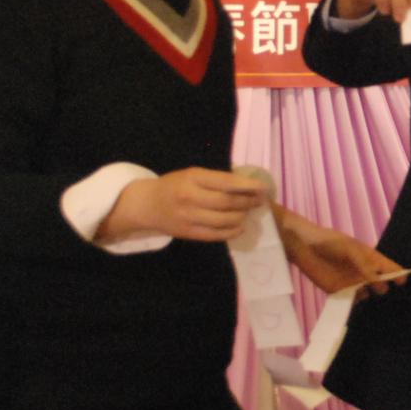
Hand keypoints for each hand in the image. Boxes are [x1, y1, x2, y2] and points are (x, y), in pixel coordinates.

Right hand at [101, 167, 262, 242]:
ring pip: (224, 220)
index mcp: (193, 178)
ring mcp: (188, 217)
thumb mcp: (192, 174)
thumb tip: (246, 185)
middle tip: (260, 201)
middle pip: (227, 202)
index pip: (226, 182)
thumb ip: (215, 179)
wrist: (147, 205)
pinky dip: (231, 232)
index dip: (248, 186)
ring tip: (249, 213)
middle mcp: (190, 197)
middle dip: (248, 202)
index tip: (263, 187)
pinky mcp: (188, 233)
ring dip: (241, 217)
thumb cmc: (174, 185)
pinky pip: (215, 235)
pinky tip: (239, 227)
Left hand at [271, 204, 402, 295]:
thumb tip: (379, 282)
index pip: (389, 267)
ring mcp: (352, 282)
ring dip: (372, 299)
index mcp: (370, 258)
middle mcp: (364, 272)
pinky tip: (358, 307)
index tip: (405, 284)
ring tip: (379, 307)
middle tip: (393, 300)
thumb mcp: (350, 249)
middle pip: (381, 283)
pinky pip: (352, 301)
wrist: (304, 247)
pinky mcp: (339, 292)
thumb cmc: (330, 242)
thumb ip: (364, 265)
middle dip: (387, 290)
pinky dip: (356, 305)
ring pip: (368, 294)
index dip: (399, 275)